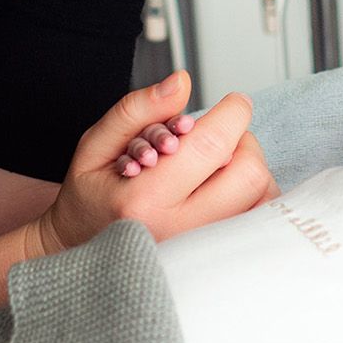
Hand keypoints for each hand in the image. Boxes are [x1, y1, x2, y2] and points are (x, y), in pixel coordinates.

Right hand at [30, 71, 276, 258]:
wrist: (81, 250)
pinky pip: (258, 220)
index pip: (214, 144)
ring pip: (261, 199)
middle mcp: (179, 230)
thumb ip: (138, 109)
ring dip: (248, 170)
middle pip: (249, 173)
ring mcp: (202, 249)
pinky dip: (252, 196)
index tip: (232, 104)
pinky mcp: (217, 260)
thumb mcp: (96, 144)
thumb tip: (181, 82)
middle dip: (243, 142)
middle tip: (220, 139)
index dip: (233, 112)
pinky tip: (224, 189)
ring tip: (216, 167)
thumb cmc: (90, 196)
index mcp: (145, 198)